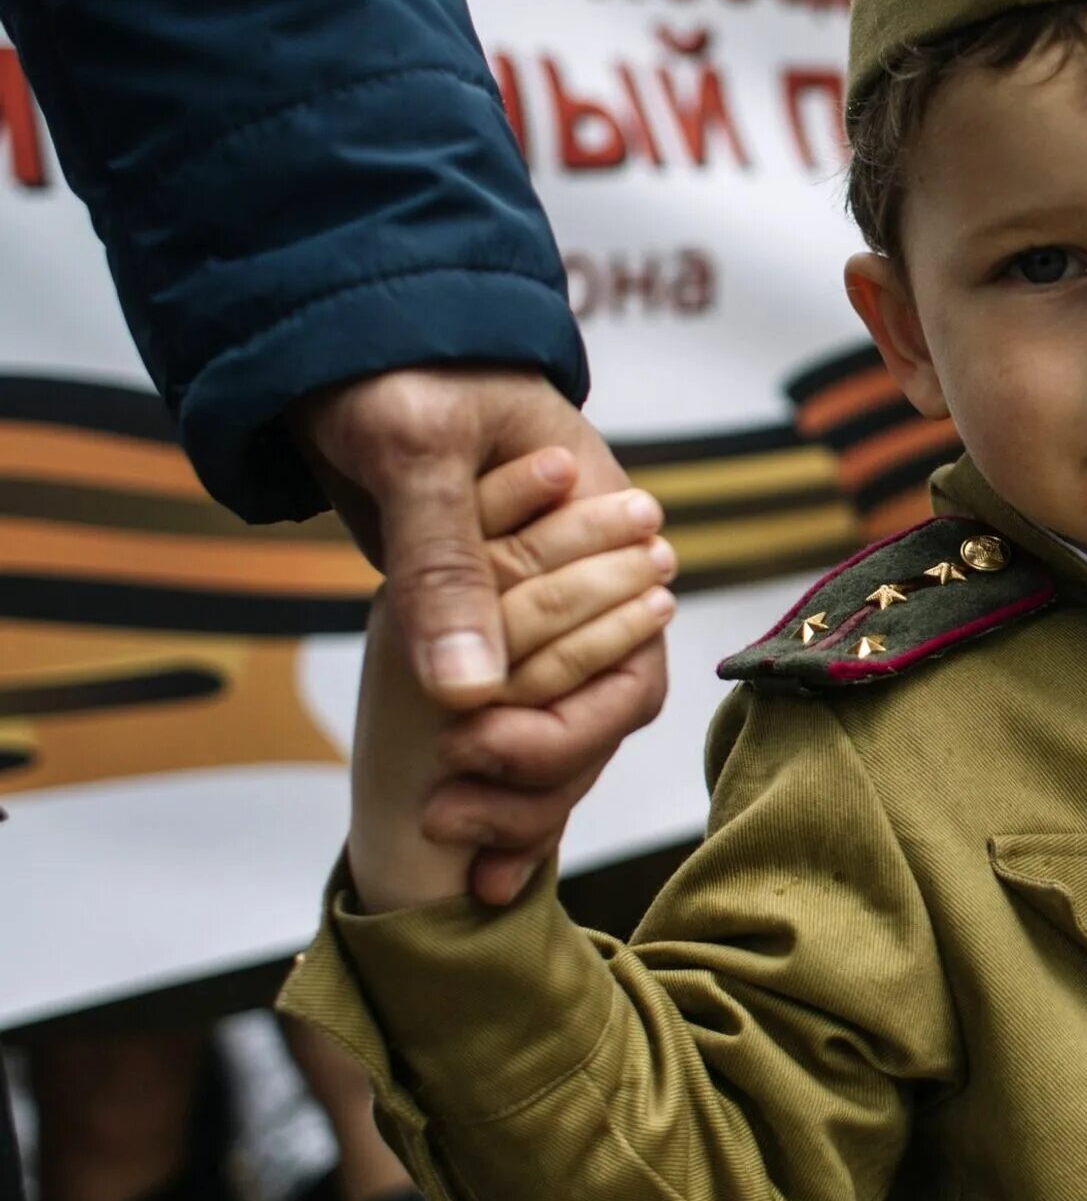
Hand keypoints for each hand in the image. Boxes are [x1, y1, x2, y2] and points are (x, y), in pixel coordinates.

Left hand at [294, 368, 668, 897]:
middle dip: (540, 780)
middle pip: (603, 713)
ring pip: (563, 732)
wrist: (342, 342)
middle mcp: (587, 580)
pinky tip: (469, 857)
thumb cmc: (395, 371)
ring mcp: (540, 611)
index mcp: (602, 527)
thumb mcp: (417, 452)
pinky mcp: (490, 632)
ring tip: (455, 850)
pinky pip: (513, 722)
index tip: (486, 747)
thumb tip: (470, 693)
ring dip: (519, 799)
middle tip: (456, 816)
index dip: (573, 725)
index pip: (630, 661)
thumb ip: (447, 567)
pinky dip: (496, 788)